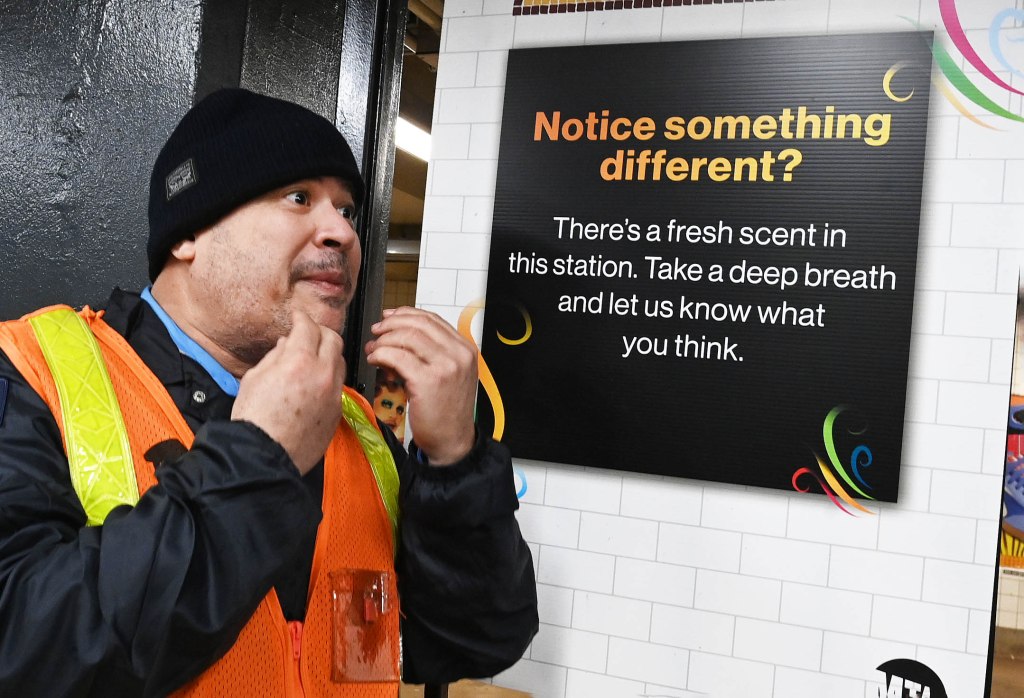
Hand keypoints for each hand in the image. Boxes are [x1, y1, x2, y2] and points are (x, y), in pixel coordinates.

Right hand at [232, 310, 344, 474]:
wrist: (264, 456)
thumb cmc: (254, 420)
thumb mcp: (254, 378)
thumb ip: (274, 356)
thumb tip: (286, 345)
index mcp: (299, 362)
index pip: (308, 327)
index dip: (302, 318)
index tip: (297, 317)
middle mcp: (323, 375)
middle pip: (333, 339)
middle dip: (320, 331)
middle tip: (308, 332)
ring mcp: (333, 394)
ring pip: (340, 362)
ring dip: (329, 354)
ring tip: (313, 356)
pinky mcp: (337, 412)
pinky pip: (338, 386)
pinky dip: (329, 377)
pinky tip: (315, 382)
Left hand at [365, 307, 476, 464]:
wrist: (452, 441)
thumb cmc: (447, 411)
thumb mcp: (449, 375)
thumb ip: (433, 353)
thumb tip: (400, 333)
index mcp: (465, 349)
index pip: (432, 319)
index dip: (406, 314)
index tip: (389, 317)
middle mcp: (458, 354)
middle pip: (419, 324)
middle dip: (391, 324)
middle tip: (377, 332)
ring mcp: (445, 367)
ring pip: (406, 337)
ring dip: (384, 340)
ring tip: (374, 349)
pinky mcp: (428, 381)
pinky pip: (397, 357)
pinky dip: (381, 354)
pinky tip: (375, 360)